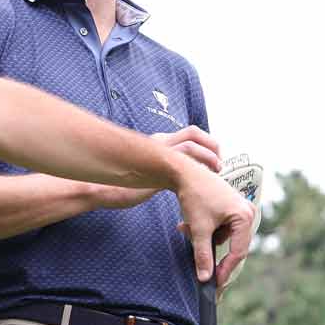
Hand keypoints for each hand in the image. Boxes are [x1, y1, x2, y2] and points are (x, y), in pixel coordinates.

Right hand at [91, 126, 222, 208]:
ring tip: (216, 170)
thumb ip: (163, 169)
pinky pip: (183, 162)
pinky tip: (202, 181)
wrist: (105, 191)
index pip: (189, 134)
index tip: (215, 158)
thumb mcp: (149, 173)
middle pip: (193, 133)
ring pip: (191, 145)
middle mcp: (160, 143)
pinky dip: (197, 168)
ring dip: (208, 157)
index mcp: (158, 142)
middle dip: (212, 145)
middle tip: (219, 163)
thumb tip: (178, 176)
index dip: (206, 143)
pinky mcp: (157, 168)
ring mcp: (158, 154)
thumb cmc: (125, 186)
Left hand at [172, 159, 254, 286]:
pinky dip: (205, 229)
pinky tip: (189, 223)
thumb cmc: (195, 196)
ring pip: (223, 236)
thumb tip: (205, 278)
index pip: (238, 251)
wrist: (184, 172)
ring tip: (186, 229)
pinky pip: (220, 227)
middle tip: (199, 264)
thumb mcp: (198, 229)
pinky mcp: (230, 206)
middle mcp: (247, 212)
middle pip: (232, 244)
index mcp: (244, 216)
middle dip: (210, 248)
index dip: (226, 269)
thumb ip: (202, 255)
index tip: (215, 282)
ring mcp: (239, 208)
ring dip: (204, 238)